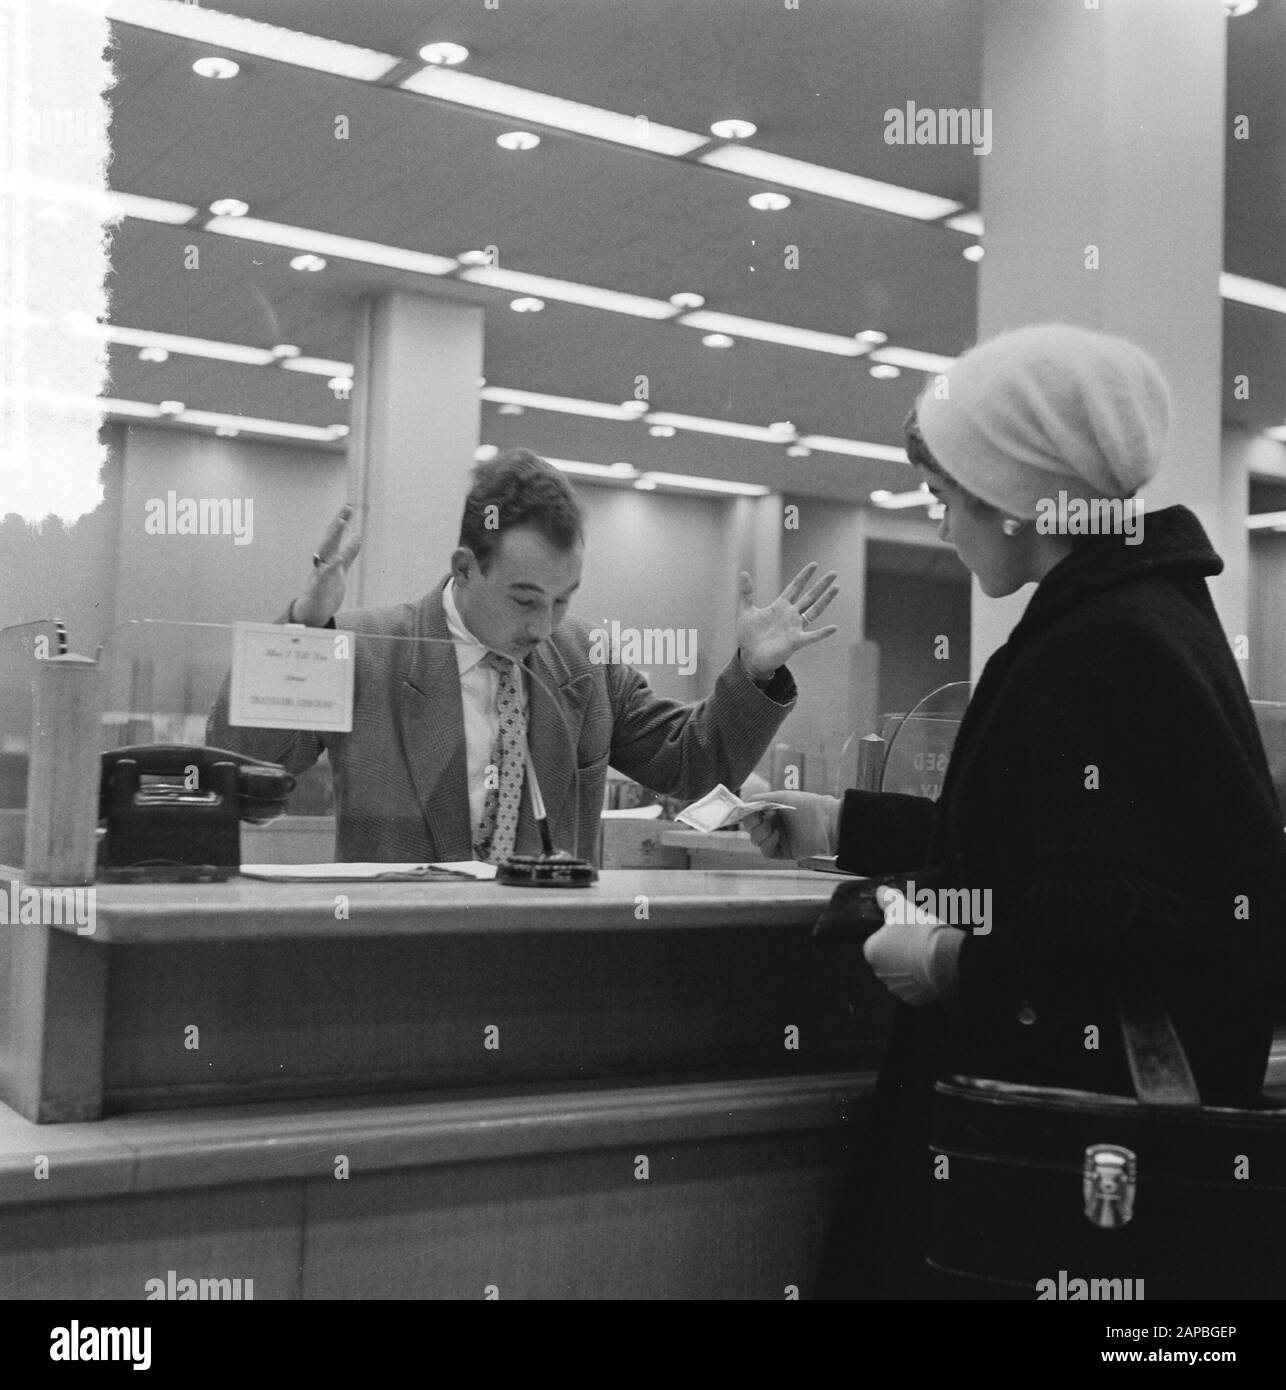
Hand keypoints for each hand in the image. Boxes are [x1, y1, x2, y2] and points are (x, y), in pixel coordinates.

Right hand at [291, 504, 362, 626]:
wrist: (312, 613)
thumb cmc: (327, 591)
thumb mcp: (342, 569)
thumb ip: (349, 553)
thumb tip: (358, 537)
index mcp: (330, 558)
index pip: (337, 536)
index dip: (343, 521)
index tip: (349, 506)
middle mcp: (324, 562)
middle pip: (331, 539)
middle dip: (339, 522)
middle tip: (348, 508)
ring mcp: (320, 573)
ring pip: (326, 551)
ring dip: (333, 536)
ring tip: (341, 523)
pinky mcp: (318, 586)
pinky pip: (323, 575)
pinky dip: (330, 567)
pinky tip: (337, 559)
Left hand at [735, 562, 838, 679]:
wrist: (750, 658)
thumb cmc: (749, 636)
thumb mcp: (745, 611)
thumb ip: (746, 592)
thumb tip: (743, 572)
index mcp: (780, 606)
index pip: (795, 587)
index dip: (804, 576)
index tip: (814, 564)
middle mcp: (790, 615)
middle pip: (809, 596)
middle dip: (821, 585)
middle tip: (834, 573)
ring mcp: (794, 628)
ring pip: (814, 611)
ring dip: (825, 600)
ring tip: (836, 588)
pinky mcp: (795, 641)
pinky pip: (811, 637)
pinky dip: (822, 633)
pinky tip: (833, 628)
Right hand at [743, 791, 840, 859]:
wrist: (827, 822)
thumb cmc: (808, 805)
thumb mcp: (782, 796)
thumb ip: (761, 799)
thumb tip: (744, 803)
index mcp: (773, 812)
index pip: (752, 816)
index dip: (747, 815)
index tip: (747, 811)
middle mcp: (774, 826)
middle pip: (751, 829)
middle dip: (752, 825)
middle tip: (760, 820)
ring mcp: (778, 840)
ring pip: (756, 841)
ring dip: (759, 834)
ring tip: (771, 828)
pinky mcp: (783, 852)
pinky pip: (766, 851)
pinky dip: (767, 843)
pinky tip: (776, 835)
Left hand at [862, 888, 964, 1005]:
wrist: (943, 958)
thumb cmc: (919, 931)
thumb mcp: (903, 909)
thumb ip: (889, 900)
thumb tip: (880, 891)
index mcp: (872, 950)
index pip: (879, 941)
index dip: (895, 934)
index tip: (909, 930)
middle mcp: (879, 973)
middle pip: (890, 959)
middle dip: (902, 952)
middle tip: (920, 941)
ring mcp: (896, 988)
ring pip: (903, 975)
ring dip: (912, 968)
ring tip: (929, 955)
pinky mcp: (913, 999)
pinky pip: (916, 989)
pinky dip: (923, 982)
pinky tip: (933, 970)